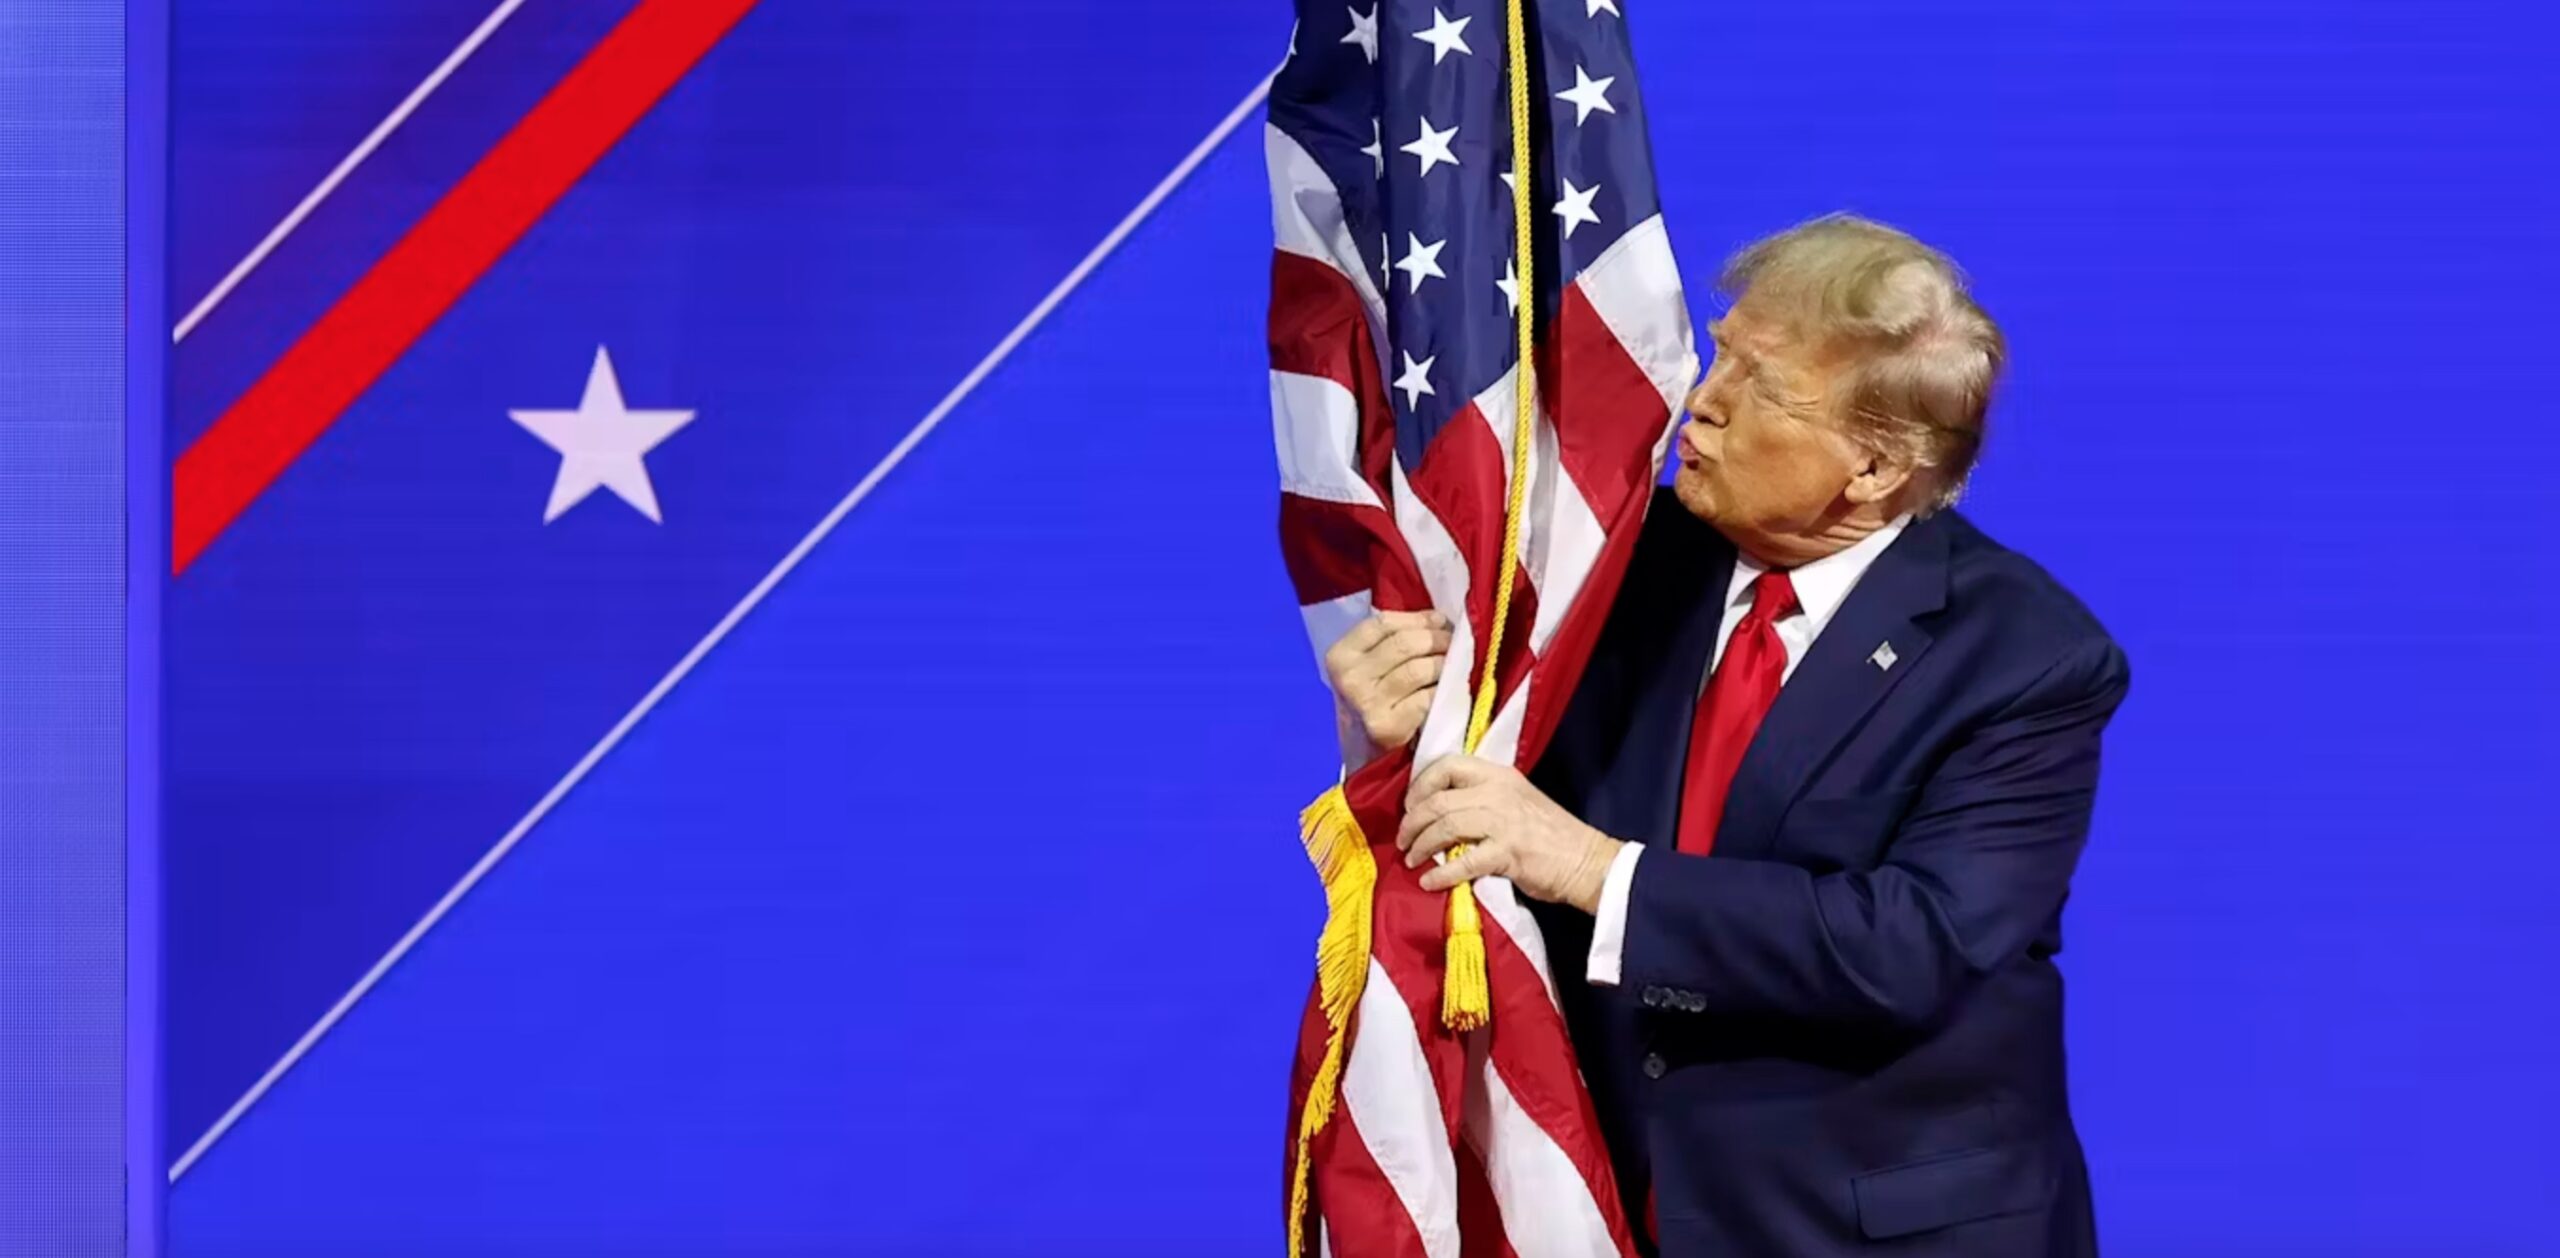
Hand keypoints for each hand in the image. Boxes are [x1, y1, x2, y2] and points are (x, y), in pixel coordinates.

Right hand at [1322, 610, 1450, 751]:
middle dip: (1438, 639)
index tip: (1441, 621)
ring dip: (1444, 664)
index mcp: (1339, 655)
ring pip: (1420, 668)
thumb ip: (1391, 640)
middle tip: (1454, 643)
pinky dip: (1443, 690)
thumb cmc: (1372, 702)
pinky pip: (1428, 696)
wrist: (1364, 754)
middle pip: (1405, 643)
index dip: (1418, 618)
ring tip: (1453, 665)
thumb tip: (1438, 619)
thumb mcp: (1367, 667)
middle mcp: (1349, 677)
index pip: (1384, 623)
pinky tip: (1447, 690)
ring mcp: (1367, 703)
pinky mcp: (1388, 726)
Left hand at [1399, 755, 1621, 912]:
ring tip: (1412, 860)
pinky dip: (1441, 873)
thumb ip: (1482, 800)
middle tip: (1403, 840)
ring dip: (1421, 845)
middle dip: (1412, 821)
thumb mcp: (1516, 802)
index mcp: (1499, 775)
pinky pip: (1462, 861)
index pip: (1448, 765)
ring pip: (1445, 825)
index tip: (1410, 806)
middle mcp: (1498, 791)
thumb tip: (1439, 815)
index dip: (1421, 785)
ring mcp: (1503, 821)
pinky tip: (1430, 881)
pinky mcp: (1508, 852)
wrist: (1589, 862)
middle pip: (1439, 799)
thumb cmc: (1551, 835)